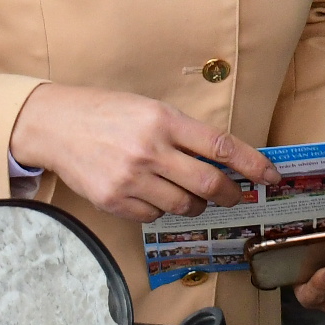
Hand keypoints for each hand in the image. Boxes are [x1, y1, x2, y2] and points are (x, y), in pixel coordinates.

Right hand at [11, 83, 279, 221]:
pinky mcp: (115, 200)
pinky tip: (153, 194)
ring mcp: (132, 178)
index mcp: (163, 120)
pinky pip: (154, 216)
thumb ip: (183, 132)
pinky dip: (162, 209)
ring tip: (192, 195)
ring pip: (184, 205)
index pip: (220, 146)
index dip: (252, 163)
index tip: (270, 175)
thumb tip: (222, 159)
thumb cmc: (106, 113)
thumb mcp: (149, 108)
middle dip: (231, 194)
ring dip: (196, 204)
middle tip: (236, 197)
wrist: (54, 126)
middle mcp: (150, 150)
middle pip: (209, 184)